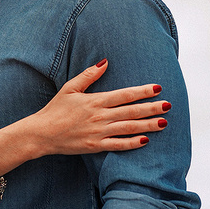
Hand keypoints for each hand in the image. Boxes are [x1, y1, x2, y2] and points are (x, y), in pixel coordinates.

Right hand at [32, 60, 170, 155]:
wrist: (41, 133)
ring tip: (164, 122)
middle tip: (168, 105)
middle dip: (151, 108)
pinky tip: (145, 140)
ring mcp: (98, 132)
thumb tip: (105, 62)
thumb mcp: (70, 88)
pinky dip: (132, 143)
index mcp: (95, 101)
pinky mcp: (95, 146)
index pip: (124, 95)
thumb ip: (89, 75)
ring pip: (128, 128)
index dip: (142, 91)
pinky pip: (117, 145)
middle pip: (131, 111)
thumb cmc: (55, 109)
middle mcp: (100, 116)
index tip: (157, 88)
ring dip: (147, 125)